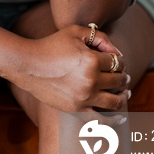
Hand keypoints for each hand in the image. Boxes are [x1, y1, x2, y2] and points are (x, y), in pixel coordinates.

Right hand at [15, 25, 129, 113]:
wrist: (28, 64)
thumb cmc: (51, 45)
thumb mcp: (75, 32)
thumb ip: (99, 37)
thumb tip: (117, 51)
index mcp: (92, 60)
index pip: (117, 62)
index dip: (119, 60)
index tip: (117, 61)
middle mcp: (91, 81)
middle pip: (118, 80)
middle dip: (123, 77)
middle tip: (124, 76)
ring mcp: (84, 98)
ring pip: (115, 101)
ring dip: (123, 95)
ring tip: (125, 92)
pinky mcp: (76, 110)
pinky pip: (100, 120)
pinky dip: (114, 121)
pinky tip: (121, 118)